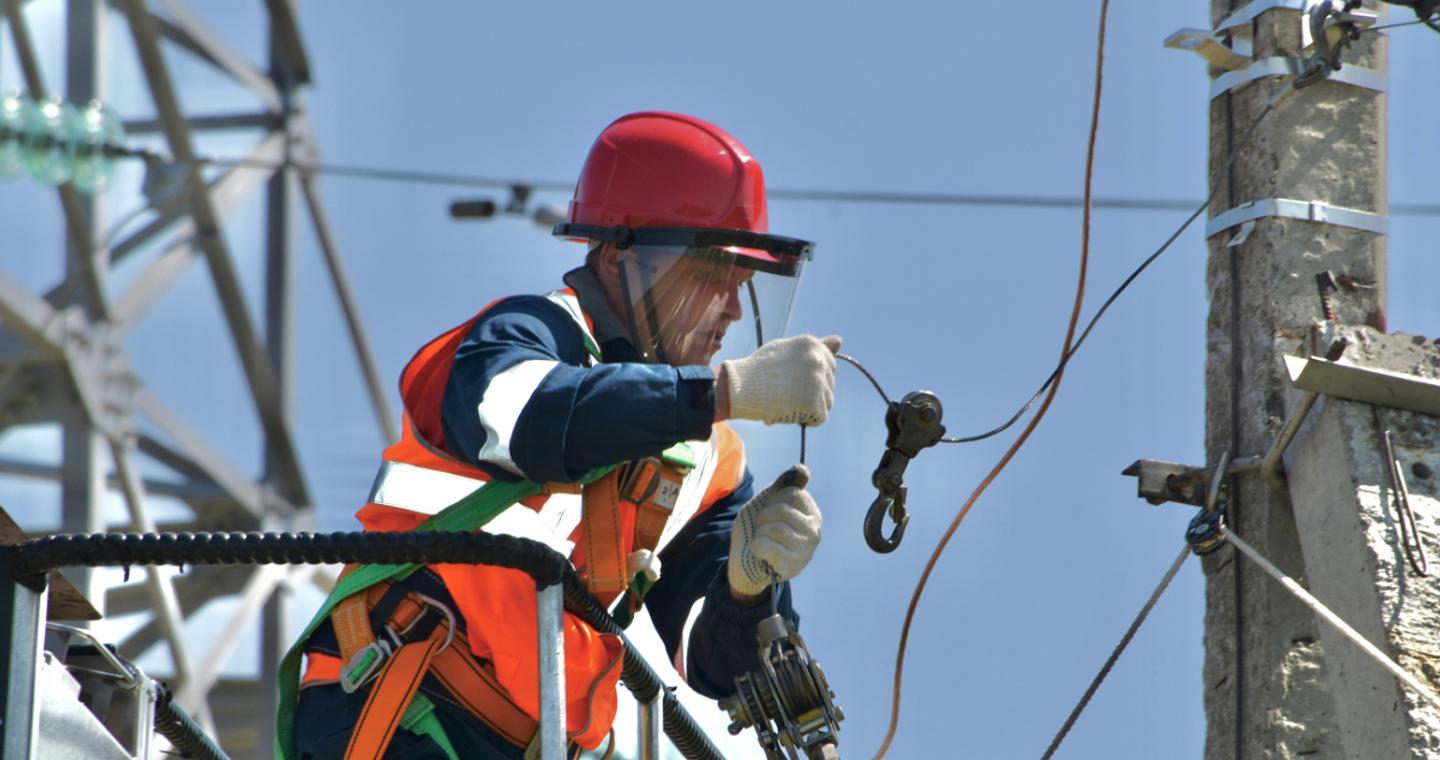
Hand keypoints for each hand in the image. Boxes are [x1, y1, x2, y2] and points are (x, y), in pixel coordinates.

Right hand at [719, 335, 841, 425]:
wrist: (742, 387)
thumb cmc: (760, 369)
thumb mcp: (787, 349)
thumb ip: (816, 347)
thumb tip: (839, 340)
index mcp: (812, 345)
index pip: (830, 364)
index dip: (812, 375)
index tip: (796, 379)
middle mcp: (819, 361)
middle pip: (829, 383)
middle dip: (814, 390)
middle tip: (789, 392)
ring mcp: (818, 382)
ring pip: (827, 401)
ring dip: (812, 405)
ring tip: (789, 402)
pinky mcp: (815, 403)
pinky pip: (820, 417)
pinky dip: (808, 419)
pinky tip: (791, 412)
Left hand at [728, 465, 821, 599]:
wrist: (746, 563)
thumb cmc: (760, 529)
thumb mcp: (768, 501)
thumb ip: (784, 484)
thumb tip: (803, 470)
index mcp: (811, 513)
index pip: (792, 493)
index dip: (772, 500)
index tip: (770, 512)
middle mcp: (814, 531)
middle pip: (782, 510)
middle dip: (764, 517)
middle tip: (763, 529)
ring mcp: (806, 550)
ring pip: (774, 529)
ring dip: (760, 533)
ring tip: (763, 541)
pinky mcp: (793, 567)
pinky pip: (766, 546)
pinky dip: (756, 547)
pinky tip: (761, 553)